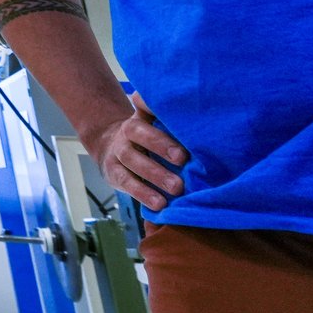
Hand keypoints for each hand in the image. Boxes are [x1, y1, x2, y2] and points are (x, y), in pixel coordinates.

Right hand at [83, 93, 189, 209]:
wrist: (111, 149)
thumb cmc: (147, 139)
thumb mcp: (154, 125)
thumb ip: (170, 121)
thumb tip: (201, 120)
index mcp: (141, 118)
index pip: (145, 109)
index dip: (156, 109)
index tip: (179, 119)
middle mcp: (127, 133)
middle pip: (139, 135)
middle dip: (160, 145)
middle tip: (183, 159)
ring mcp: (118, 153)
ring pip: (132, 161)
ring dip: (155, 174)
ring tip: (177, 188)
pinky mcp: (113, 173)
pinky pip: (126, 183)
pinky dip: (142, 194)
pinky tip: (159, 204)